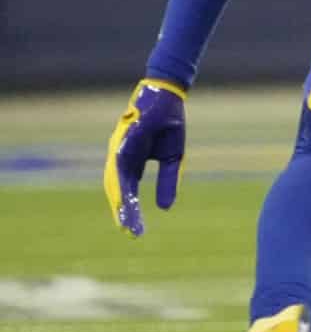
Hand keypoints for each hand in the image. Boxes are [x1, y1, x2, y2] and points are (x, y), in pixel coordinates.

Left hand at [104, 80, 187, 236]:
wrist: (168, 98)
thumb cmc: (168, 125)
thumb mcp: (173, 158)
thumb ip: (168, 181)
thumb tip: (165, 208)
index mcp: (132, 164)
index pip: (130, 192)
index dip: (132, 210)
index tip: (136, 231)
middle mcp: (122, 159)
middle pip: (120, 191)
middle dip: (124, 212)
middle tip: (129, 233)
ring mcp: (120, 149)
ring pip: (116, 181)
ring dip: (120, 201)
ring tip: (125, 220)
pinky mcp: (124, 139)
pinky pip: (120, 163)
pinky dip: (121, 180)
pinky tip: (124, 195)